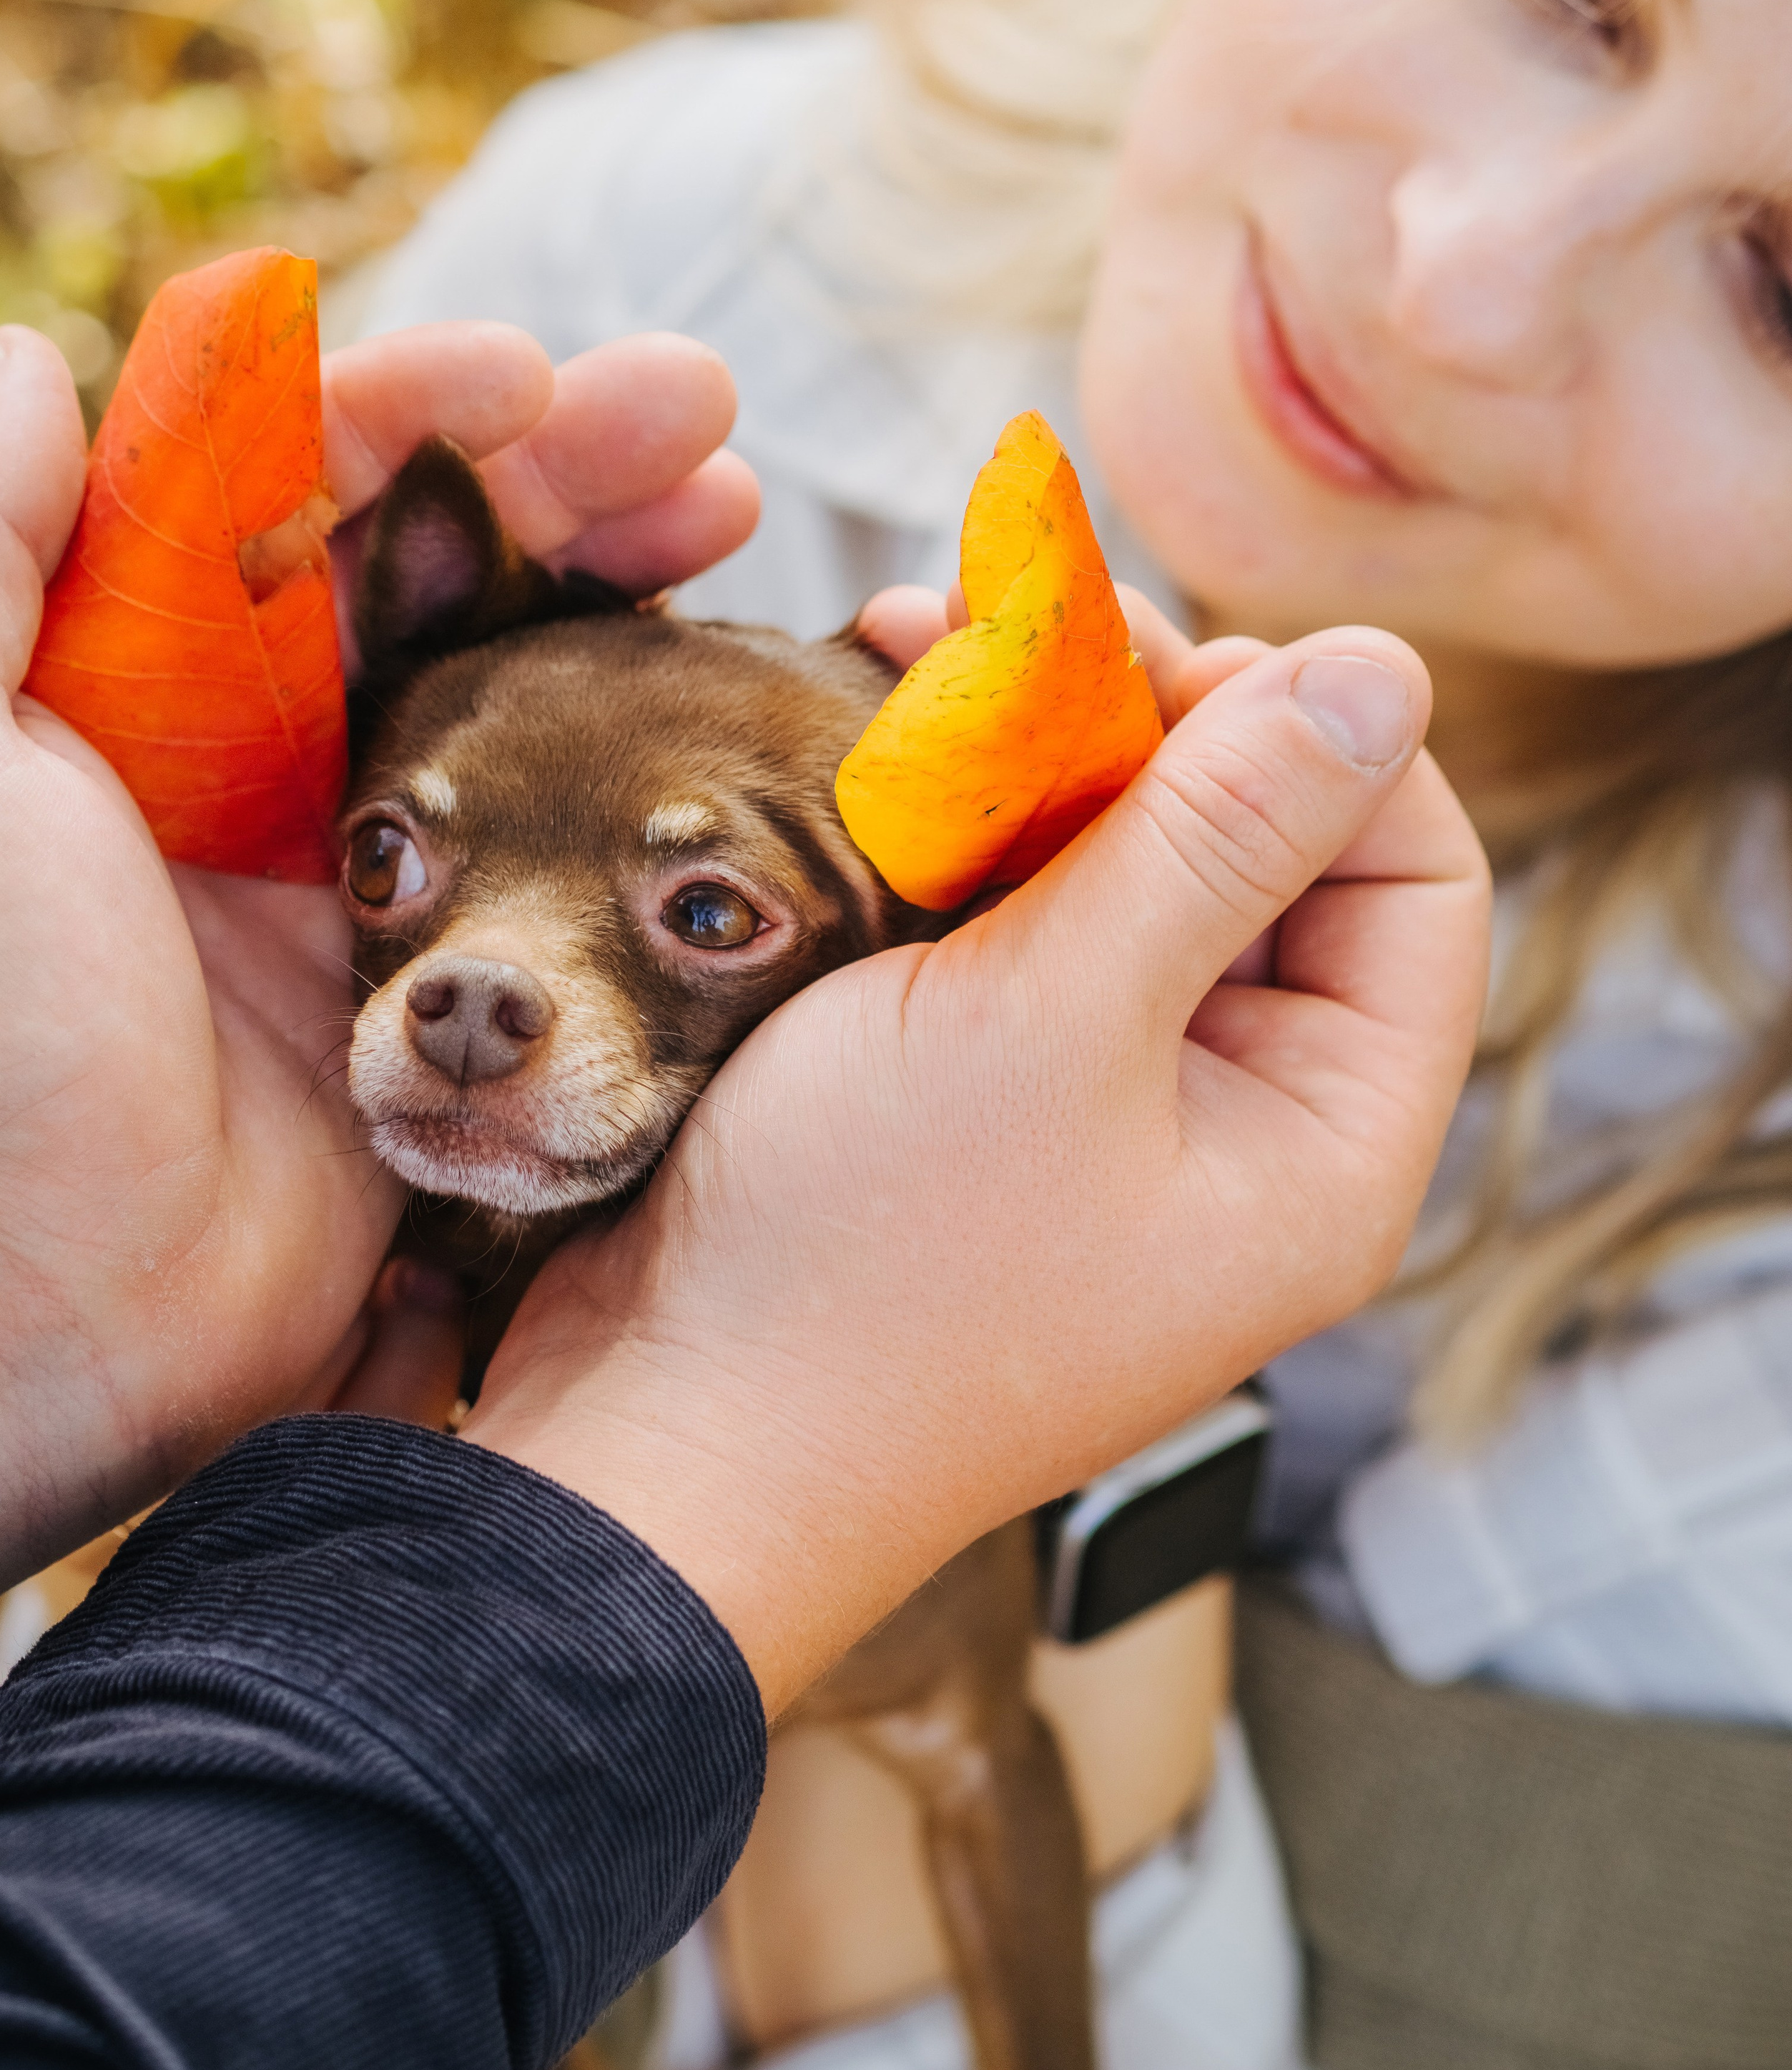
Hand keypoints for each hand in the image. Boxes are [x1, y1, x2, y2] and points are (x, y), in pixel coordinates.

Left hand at [0, 320, 752, 1610]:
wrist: (46, 1326)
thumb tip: (32, 359)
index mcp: (145, 685)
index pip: (291, 498)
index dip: (414, 414)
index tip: (532, 376)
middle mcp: (267, 757)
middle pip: (443, 569)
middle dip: (571, 474)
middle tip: (707, 422)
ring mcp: (383, 872)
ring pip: (534, 683)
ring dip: (633, 589)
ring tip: (739, 521)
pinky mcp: (465, 984)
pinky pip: (580, 839)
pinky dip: (661, 762)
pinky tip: (738, 703)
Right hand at [464, 620, 1491, 1712]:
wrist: (654, 1438)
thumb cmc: (858, 1273)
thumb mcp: (1057, 1021)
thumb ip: (1222, 834)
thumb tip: (1381, 674)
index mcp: (1322, 1144)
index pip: (1415, 878)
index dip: (1321, 740)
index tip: (1179, 658)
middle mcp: (1236, 1127)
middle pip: (1270, 858)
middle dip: (1154, 721)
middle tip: (1028, 631)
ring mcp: (1104, 1112)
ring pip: (1128, 873)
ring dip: (1041, 754)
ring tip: (916, 643)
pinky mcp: (985, 1094)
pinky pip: (1019, 922)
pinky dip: (962, 826)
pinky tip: (877, 745)